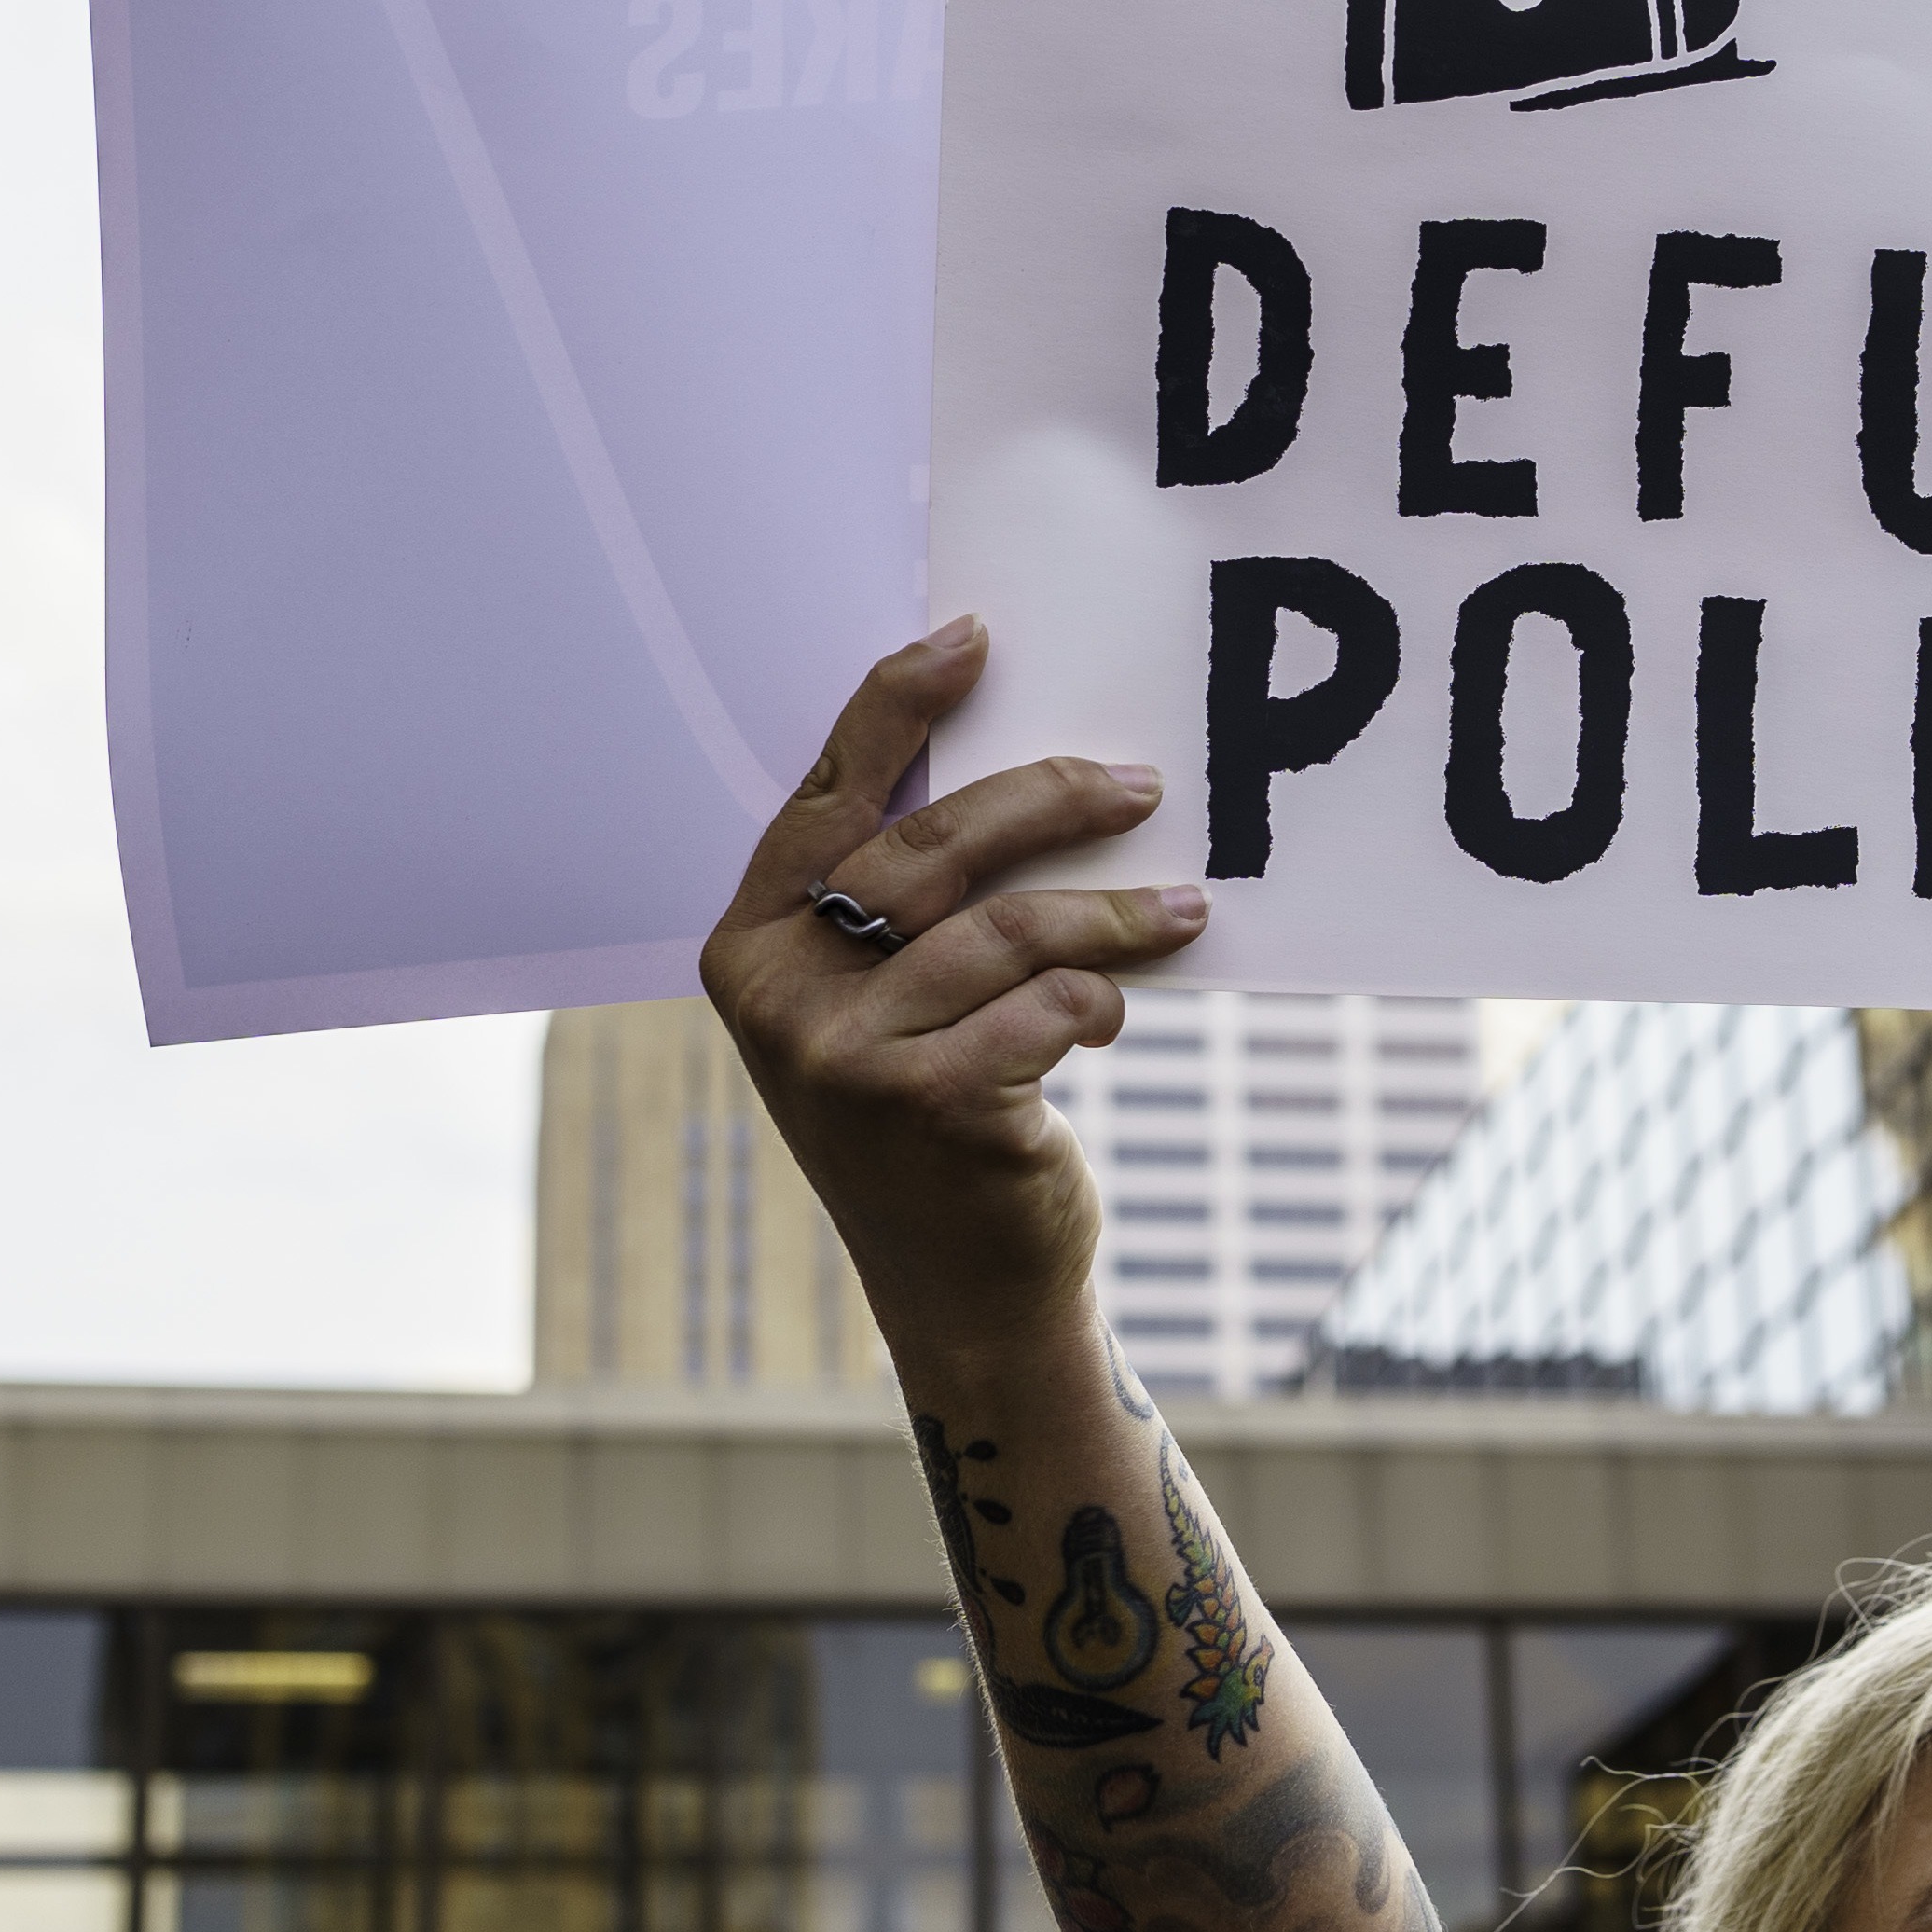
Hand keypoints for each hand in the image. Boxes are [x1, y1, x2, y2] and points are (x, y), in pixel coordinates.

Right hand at [696, 617, 1201, 1365]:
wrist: (963, 1294)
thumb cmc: (933, 1124)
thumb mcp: (880, 1011)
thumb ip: (902, 911)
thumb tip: (1015, 770)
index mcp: (748, 950)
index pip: (826, 798)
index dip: (896, 706)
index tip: (974, 637)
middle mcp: (778, 998)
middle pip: (931, 848)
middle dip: (1050, 801)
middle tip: (1139, 785)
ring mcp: (847, 1056)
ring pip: (1009, 927)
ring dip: (1114, 913)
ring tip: (1183, 912)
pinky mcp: (930, 1103)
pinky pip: (1048, 1003)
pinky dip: (1099, 998)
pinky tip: (1112, 1016)